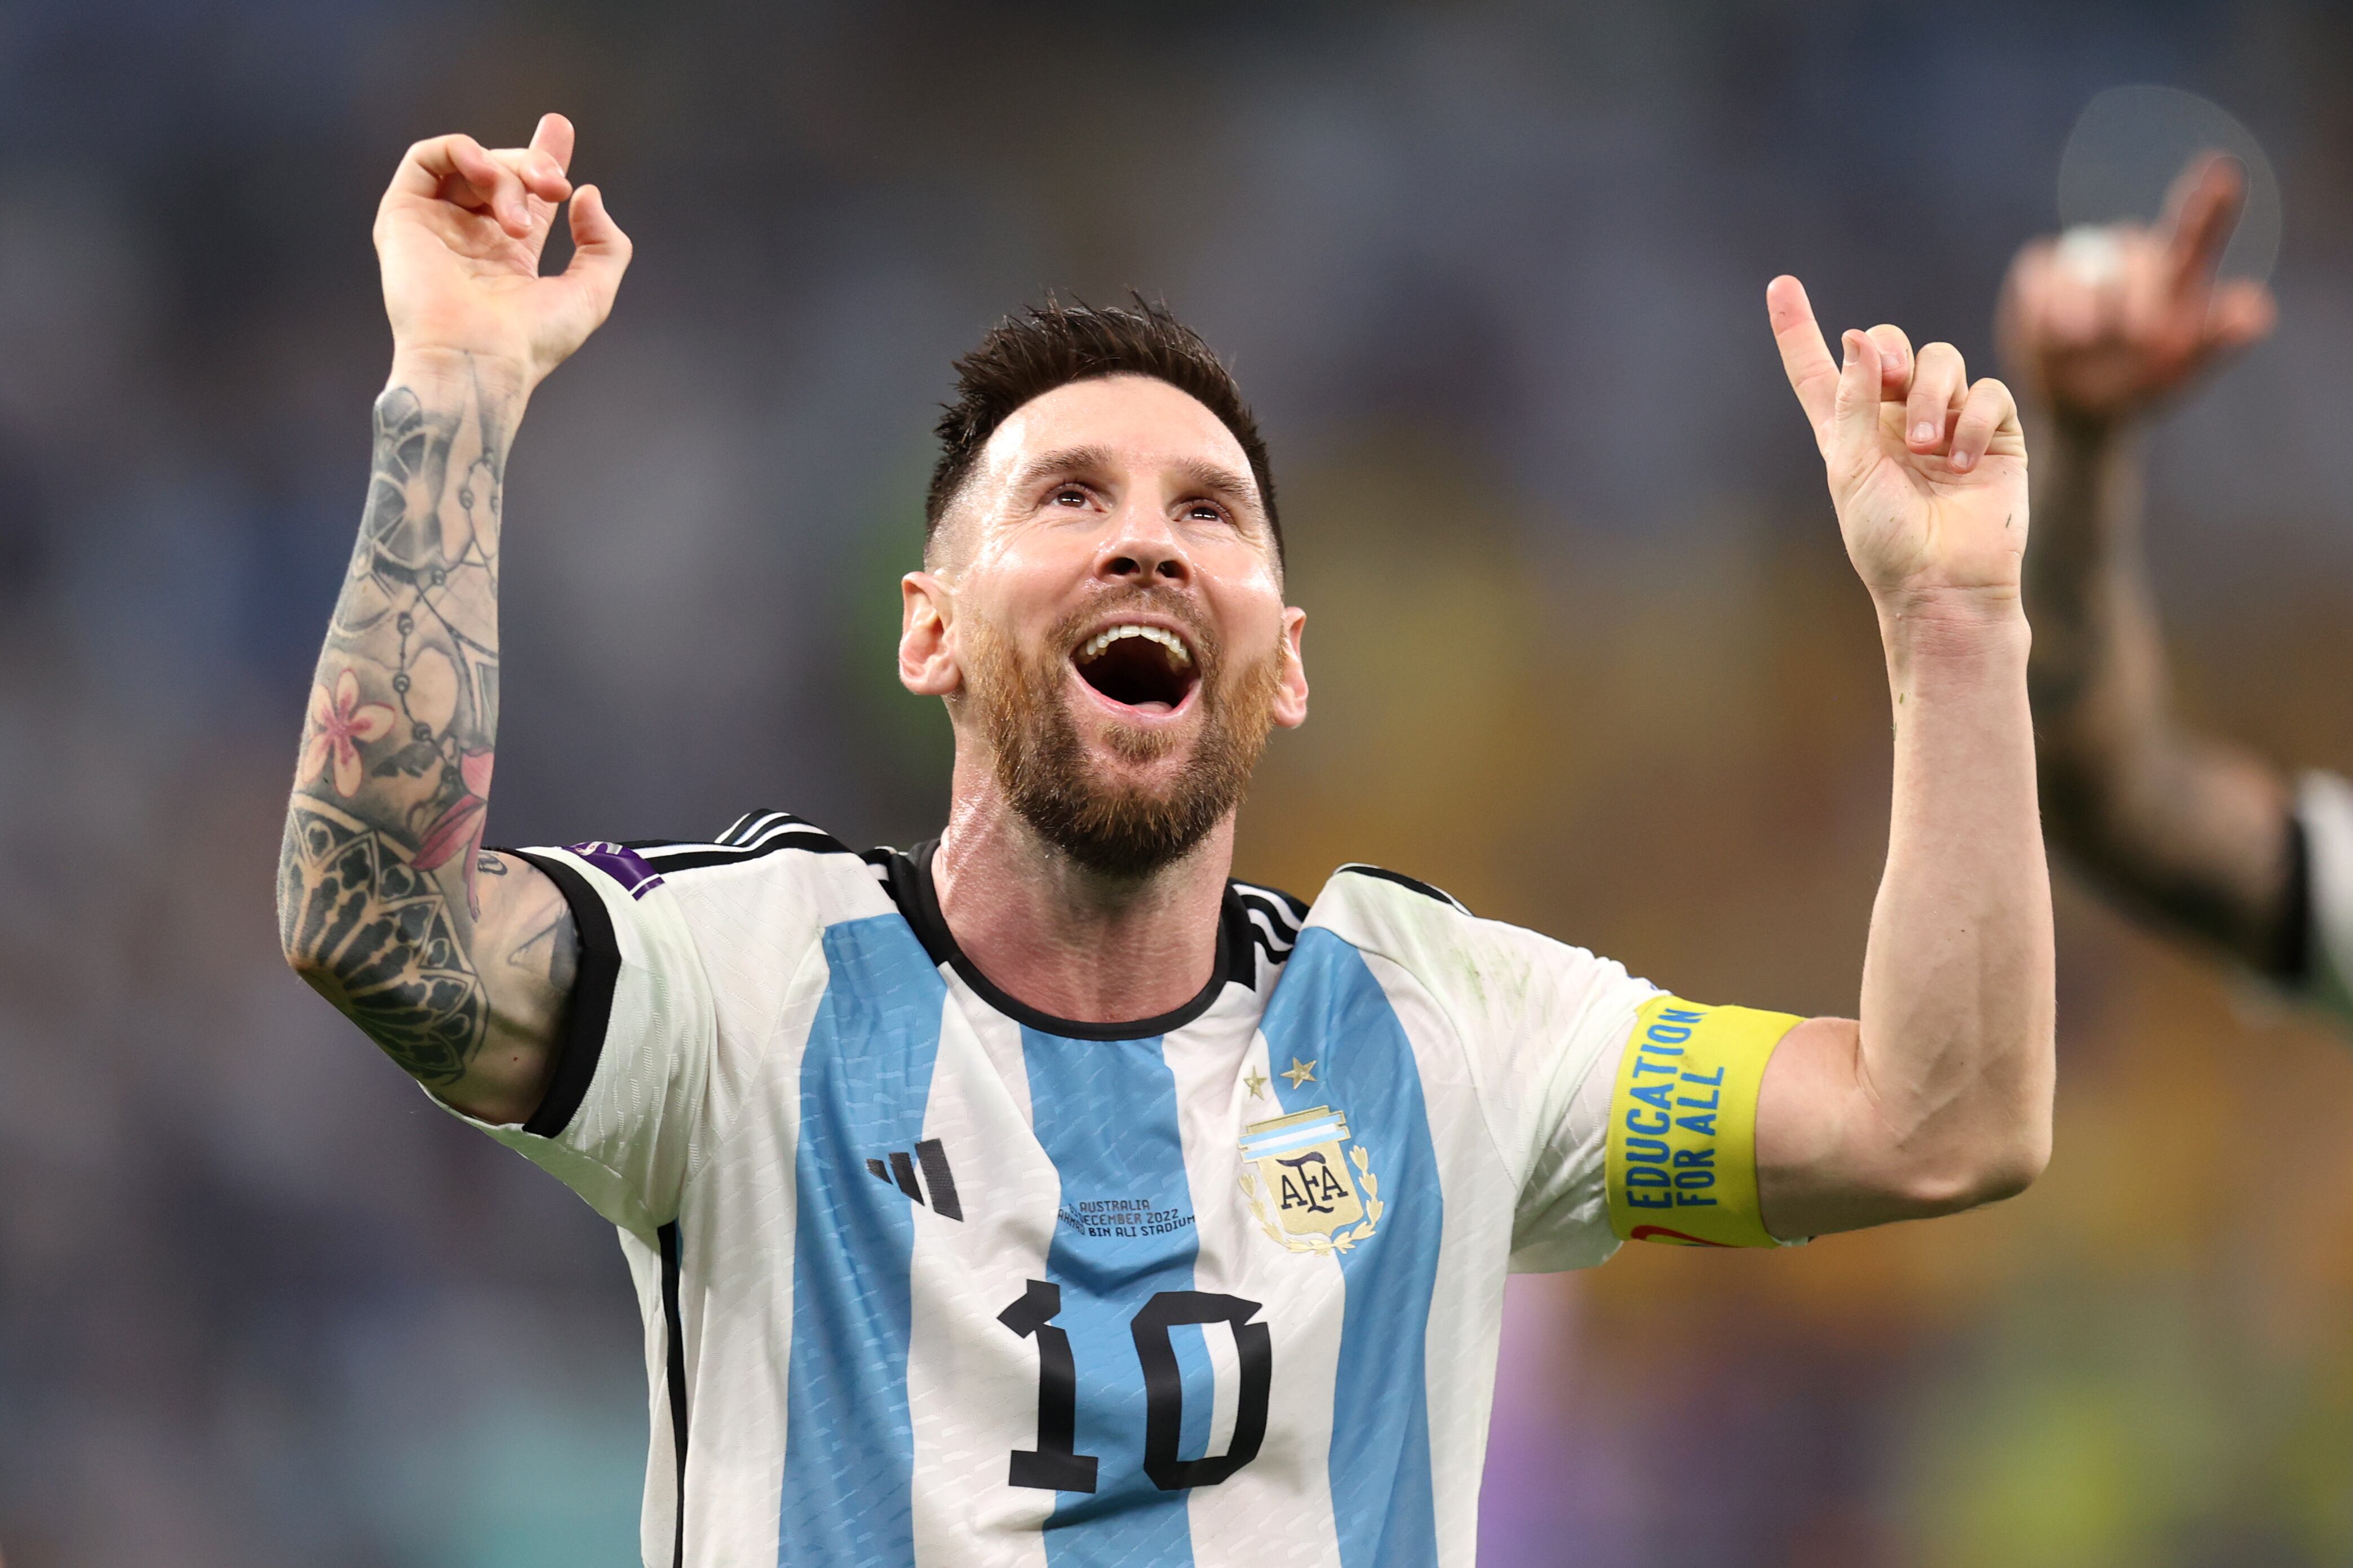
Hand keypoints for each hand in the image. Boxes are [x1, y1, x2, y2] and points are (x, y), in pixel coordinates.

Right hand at [374, 114, 632, 388]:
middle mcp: (471, 237)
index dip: (542, 156)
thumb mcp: (591, 293)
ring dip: (507, 172)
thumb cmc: (530, 341)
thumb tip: (587, 195)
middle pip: (504, 171)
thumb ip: (605, 245)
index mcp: (509, 254)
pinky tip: (485, 171)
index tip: (559, 127)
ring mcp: (436, 224)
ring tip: (519, 217)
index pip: (525, 192)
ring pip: (473, 164)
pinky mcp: (403, 215)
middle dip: (537, 164)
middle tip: (557, 185)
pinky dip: (461, 150)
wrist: (478, 359)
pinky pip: (425, 157)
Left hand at [1768, 276, 2027, 608]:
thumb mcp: (1852, 468)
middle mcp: (1896, 419)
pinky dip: (1972, 421)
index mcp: (1849, 430)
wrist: (1941, 583)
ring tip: (1928, 447)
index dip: (1797, 329)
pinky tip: (1959, 463)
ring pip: (1943, 360)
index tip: (1780, 285)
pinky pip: (1987, 394)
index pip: (1817, 369)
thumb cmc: (1886, 538)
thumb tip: (1856, 338)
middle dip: (1892, 353)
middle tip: (1894, 382)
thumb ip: (1853, 400)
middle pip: (1892, 346)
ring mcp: (1948, 422)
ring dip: (1934, 395)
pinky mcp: (1994, 434)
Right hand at [1995, 154, 2274, 426]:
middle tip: (2140, 339)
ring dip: (2085, 310)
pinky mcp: (2041, 271)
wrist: (2081, 408)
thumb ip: (2217, 340)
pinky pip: (2040, 275)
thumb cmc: (2140, 386)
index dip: (2208, 202)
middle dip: (2139, 294)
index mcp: (2176, 273)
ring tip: (2084, 343)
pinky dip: (2045, 307)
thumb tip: (2255, 309)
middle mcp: (2132, 256)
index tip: (2223, 172)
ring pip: (2085, 265)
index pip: (2194, 230)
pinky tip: (2052, 335)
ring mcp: (2085, 261)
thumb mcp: (2181, 372)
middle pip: (2137, 253)